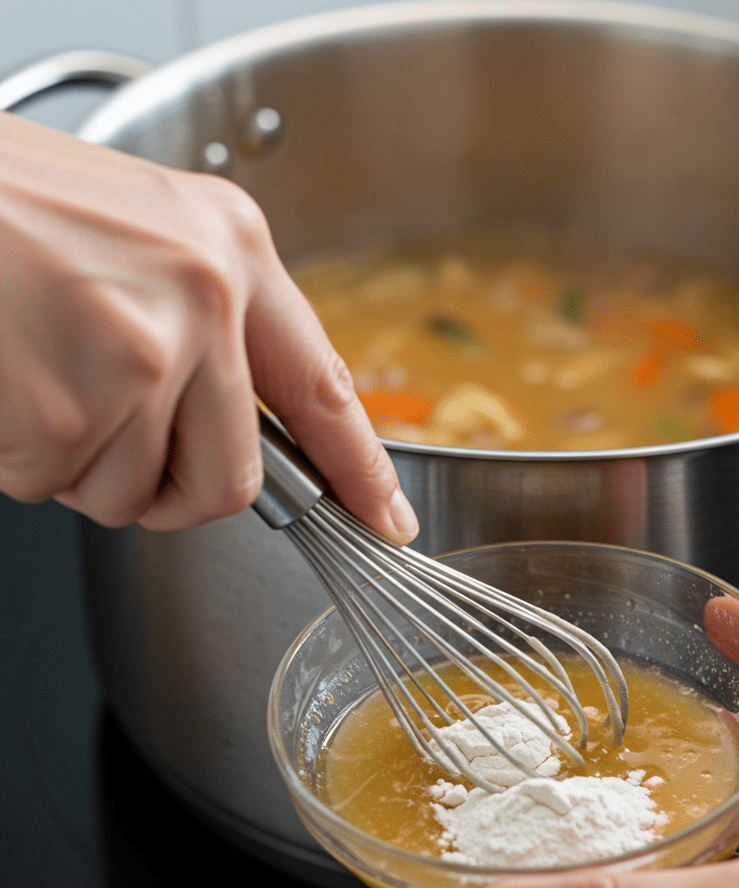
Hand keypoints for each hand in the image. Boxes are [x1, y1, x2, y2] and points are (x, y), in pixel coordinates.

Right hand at [0, 112, 417, 539]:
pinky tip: (9, 386)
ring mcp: (141, 357)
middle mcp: (204, 302)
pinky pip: (58, 485)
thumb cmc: (10, 204)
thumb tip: (237, 423)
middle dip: (176, 493)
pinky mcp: (68, 408)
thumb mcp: (144, 235)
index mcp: (232, 249)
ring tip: (42, 379)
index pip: (324, 388)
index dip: (360, 468)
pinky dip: (24, 459)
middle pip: (232, 477)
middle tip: (123, 453)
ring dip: (85, 466)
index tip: (386, 518)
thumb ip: (207, 322)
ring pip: (135, 491)